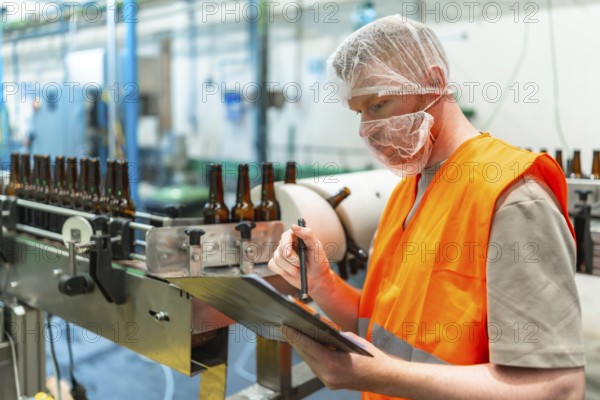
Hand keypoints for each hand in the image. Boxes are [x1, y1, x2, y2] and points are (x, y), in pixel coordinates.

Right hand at [268, 224, 331, 292]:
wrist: (316, 278)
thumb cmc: (318, 261)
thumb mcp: (316, 247)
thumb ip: (307, 234)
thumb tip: (293, 226)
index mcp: (295, 236)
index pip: (285, 236)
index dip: (286, 245)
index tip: (288, 254)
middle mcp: (286, 243)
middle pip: (281, 249)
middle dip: (292, 260)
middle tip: (301, 264)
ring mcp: (279, 253)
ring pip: (277, 259)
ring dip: (290, 268)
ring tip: (300, 269)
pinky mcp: (276, 263)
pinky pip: (272, 265)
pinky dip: (283, 271)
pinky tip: (292, 271)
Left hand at [282, 326, 397, 391]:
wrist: (385, 378)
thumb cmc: (372, 358)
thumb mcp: (352, 340)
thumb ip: (333, 336)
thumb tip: (319, 330)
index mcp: (333, 364)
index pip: (308, 346)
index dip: (294, 335)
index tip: (285, 326)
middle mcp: (328, 375)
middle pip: (305, 354)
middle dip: (295, 340)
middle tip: (287, 327)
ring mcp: (328, 381)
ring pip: (309, 361)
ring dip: (302, 348)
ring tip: (295, 334)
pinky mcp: (330, 383)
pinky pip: (316, 367)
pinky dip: (311, 355)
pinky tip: (309, 346)